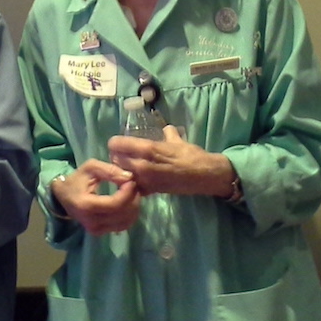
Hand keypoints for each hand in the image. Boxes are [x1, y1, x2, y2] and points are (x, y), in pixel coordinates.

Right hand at [51, 159, 138, 235]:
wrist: (62, 196)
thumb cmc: (76, 180)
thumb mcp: (90, 168)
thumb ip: (109, 170)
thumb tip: (129, 177)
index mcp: (86, 205)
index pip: (115, 204)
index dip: (128, 193)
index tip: (131, 180)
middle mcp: (91, 222)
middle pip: (123, 215)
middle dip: (133, 199)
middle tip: (134, 186)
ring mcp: (96, 230)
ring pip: (126, 223)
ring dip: (134, 208)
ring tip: (132, 194)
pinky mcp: (100, 233)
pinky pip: (122, 226)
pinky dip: (129, 215)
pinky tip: (128, 203)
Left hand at [108, 125, 234, 196]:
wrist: (205, 176)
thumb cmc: (191, 155)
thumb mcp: (177, 140)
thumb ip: (168, 133)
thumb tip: (166, 129)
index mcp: (148, 149)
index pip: (117, 144)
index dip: (115, 143)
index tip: (118, 143)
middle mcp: (143, 165)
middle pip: (115, 159)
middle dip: (116, 156)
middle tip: (121, 154)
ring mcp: (146, 180)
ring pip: (121, 174)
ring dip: (121, 169)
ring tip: (127, 166)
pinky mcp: (151, 191)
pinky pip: (133, 186)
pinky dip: (131, 182)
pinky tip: (135, 178)